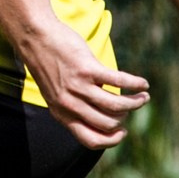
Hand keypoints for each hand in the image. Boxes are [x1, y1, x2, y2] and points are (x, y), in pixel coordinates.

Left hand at [25, 23, 150, 149]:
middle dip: (124, 118)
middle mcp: (69, 104)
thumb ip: (72, 107)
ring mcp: (78, 87)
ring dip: (135, 103)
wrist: (34, 37)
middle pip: (108, 123)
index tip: (122, 132)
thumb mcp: (54, 93)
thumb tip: (101, 116)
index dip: (111, 140)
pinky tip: (143, 84)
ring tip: (144, 97)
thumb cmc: (48, 64)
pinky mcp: (87, 69)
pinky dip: (135, 84)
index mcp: (61, 114)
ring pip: (116, 106)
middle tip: (131, 106)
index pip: (90, 140)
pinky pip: (119, 82)